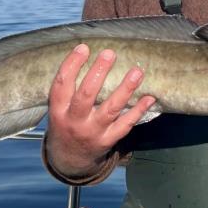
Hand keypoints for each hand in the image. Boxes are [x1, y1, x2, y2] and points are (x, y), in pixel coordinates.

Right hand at [46, 44, 154, 175]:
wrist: (69, 160)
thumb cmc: (66, 123)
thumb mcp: (59, 109)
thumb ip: (68, 89)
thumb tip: (87, 53)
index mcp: (58, 111)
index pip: (62, 85)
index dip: (71, 65)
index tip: (84, 47)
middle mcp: (74, 122)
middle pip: (86, 95)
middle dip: (98, 72)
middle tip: (109, 53)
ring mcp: (93, 132)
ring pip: (111, 109)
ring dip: (125, 89)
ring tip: (137, 72)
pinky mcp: (108, 141)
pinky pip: (125, 124)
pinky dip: (138, 111)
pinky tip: (149, 97)